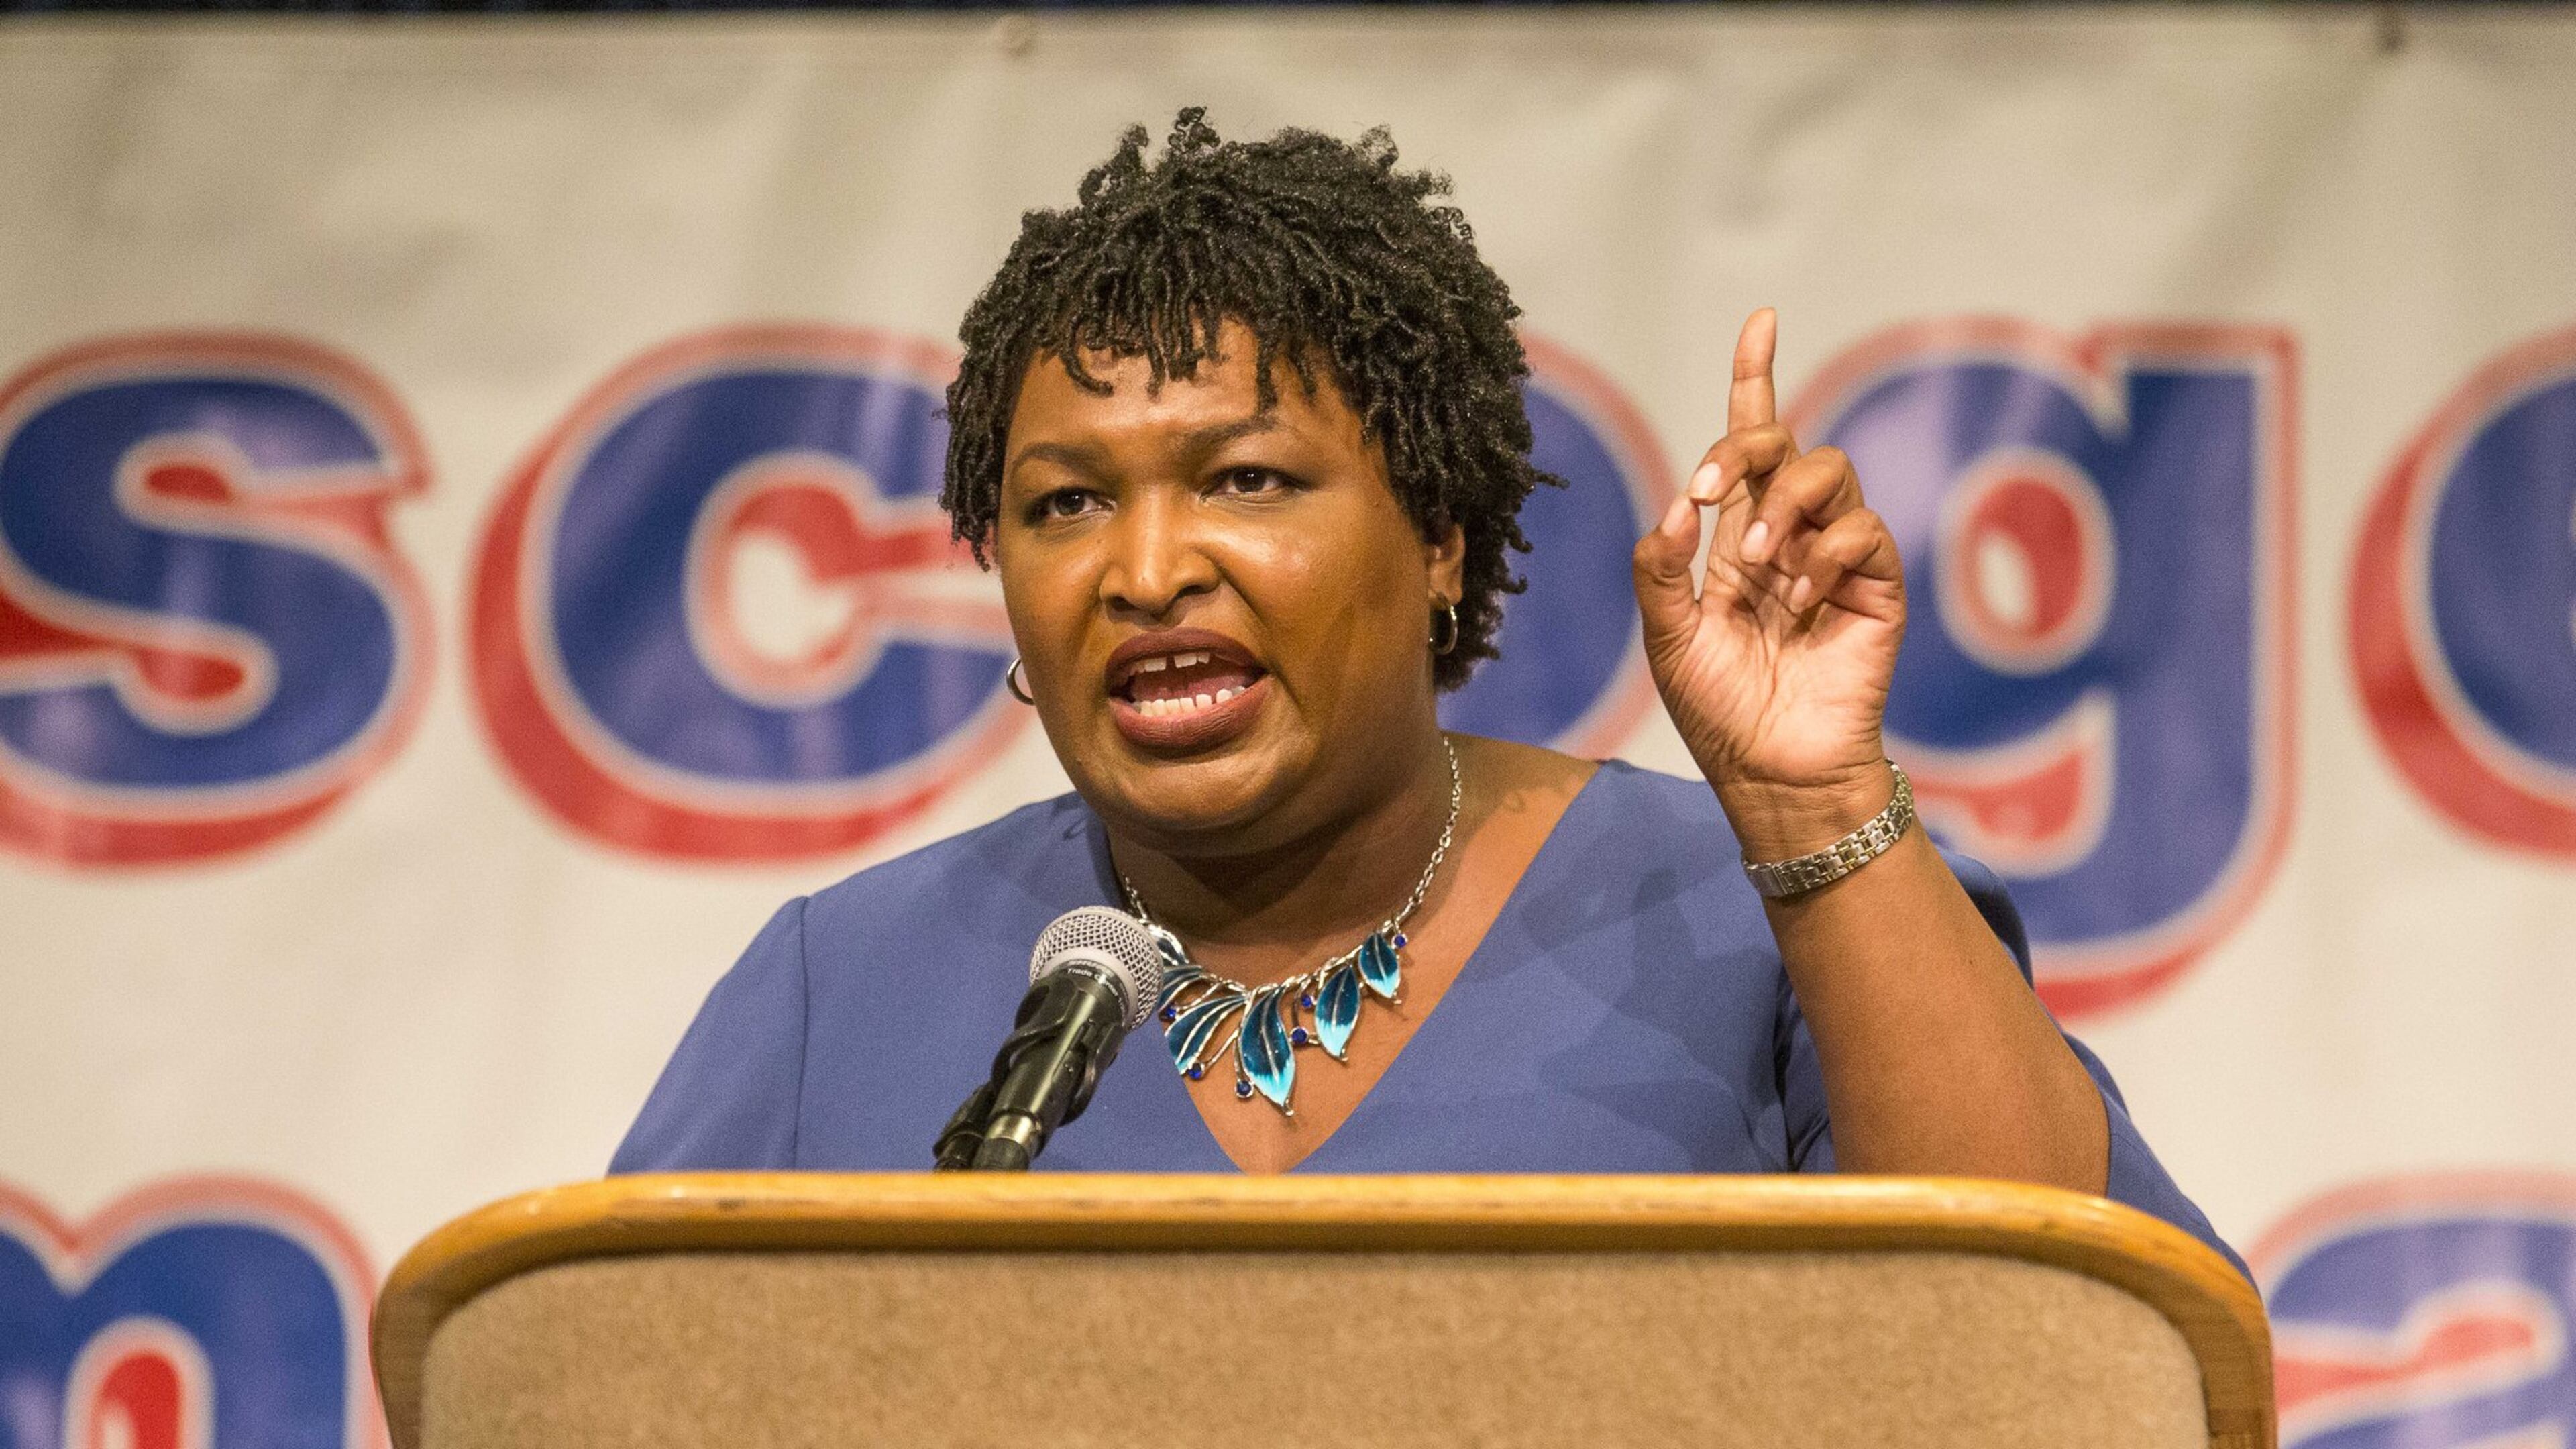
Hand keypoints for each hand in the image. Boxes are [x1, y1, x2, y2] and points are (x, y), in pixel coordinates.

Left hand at [1631, 308, 1907, 858]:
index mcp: (1737, 540)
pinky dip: (1825, 553)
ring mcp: (1837, 560)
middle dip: (1744, 442)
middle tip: (1711, 491)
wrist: (1771, 773)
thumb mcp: (1668, 638)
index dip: (1756, 381)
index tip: (1761, 323)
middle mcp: (1790, 537)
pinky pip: (1861, 533)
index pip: (1749, 446)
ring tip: (1759, 562)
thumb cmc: (1718, 712)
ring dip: (1784, 503)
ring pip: (1829, 473)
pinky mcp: (1877, 588)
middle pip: (1784, 444)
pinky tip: (1803, 596)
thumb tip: (1679, 506)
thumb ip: (1661, 569)